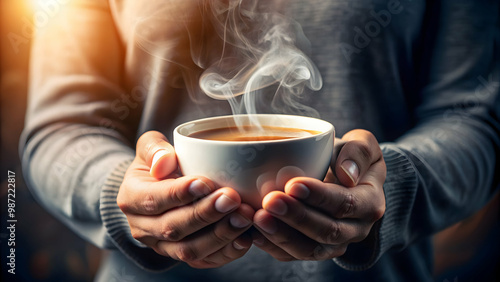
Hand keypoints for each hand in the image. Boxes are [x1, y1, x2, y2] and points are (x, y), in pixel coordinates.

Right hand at [117, 131, 254, 267]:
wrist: (163, 186)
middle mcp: (143, 228)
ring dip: (220, 235)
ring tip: (244, 216)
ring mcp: (163, 246)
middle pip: (173, 228)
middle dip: (205, 214)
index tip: (206, 183)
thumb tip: (163, 162)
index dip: (179, 194)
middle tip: (232, 198)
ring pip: (189, 249)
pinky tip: (245, 236)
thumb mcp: (150, 147)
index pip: (153, 200)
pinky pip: (205, 261)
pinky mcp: (184, 256)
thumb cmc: (161, 163)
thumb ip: (154, 149)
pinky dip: (227, 252)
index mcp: (130, 198)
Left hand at [252, 129, 385, 260]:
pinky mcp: (310, 251)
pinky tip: (252, 231)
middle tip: (270, 200)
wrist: (340, 177)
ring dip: (281, 235)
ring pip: (308, 249)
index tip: (293, 184)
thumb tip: (347, 174)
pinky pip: (290, 255)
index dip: (319, 197)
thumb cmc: (347, 156)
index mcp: (369, 203)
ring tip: (257, 217)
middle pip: (327, 231)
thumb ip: (360, 151)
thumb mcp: (362, 143)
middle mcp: (354, 230)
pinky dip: (270, 245)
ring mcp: (332, 245)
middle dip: (296, 217)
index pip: (346, 204)